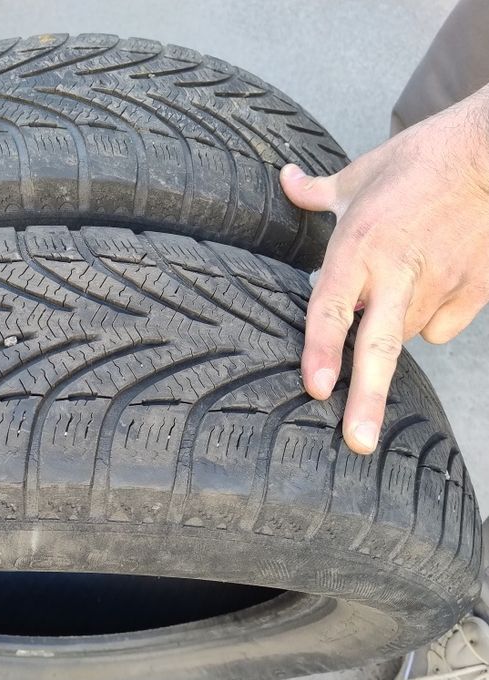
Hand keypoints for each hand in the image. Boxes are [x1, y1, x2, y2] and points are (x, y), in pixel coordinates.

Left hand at [281, 85, 488, 453]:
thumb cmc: (421, 161)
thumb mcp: (360, 175)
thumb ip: (316, 192)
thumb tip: (285, 179)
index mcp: (360, 247)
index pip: (331, 309)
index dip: (321, 351)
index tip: (317, 388)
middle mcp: (397, 274)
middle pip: (378, 347)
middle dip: (366, 398)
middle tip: (358, 442)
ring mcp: (441, 286)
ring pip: (407, 336)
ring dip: (393, 331)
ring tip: (397, 291)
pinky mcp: (475, 291)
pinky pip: (442, 327)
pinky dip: (431, 320)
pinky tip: (431, 291)